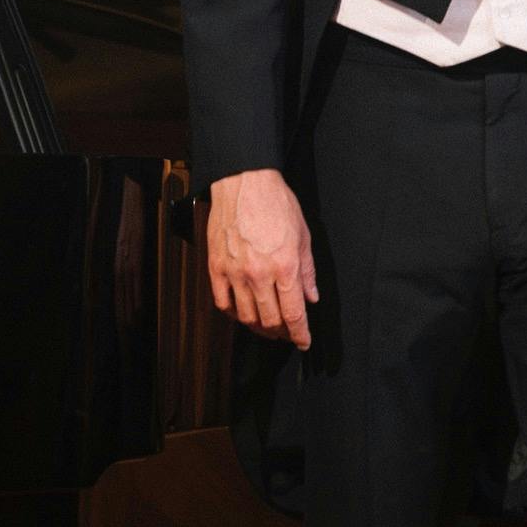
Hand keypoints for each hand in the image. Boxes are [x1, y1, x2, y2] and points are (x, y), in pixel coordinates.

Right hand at [206, 168, 317, 349]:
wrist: (244, 183)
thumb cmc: (277, 204)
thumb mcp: (304, 236)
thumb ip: (307, 271)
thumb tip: (311, 297)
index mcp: (285, 267)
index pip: (293, 314)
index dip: (300, 334)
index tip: (304, 342)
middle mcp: (259, 274)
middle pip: (269, 320)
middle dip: (282, 333)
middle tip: (288, 334)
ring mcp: (234, 272)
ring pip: (245, 316)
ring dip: (259, 327)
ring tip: (268, 327)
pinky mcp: (215, 267)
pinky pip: (222, 302)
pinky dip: (233, 313)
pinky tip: (242, 312)